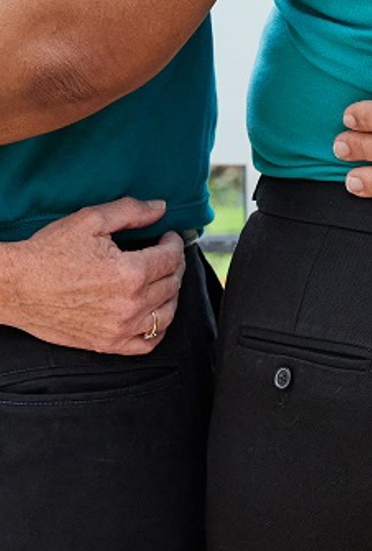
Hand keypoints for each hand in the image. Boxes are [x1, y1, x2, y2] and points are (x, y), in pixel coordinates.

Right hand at [1, 198, 184, 353]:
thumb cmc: (49, 253)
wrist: (15, 287)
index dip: (174, 242)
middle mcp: (130, 305)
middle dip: (174, 264)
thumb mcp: (90, 220)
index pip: (171, 258)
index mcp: (130, 273)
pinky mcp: (107, 344)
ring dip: (171, 294)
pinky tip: (153, 313)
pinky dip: (157, 329)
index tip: (168, 235)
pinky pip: (147, 344)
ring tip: (162, 279)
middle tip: (165, 253)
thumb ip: (131, 211)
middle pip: (172, 284)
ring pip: (166, 315)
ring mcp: (119, 329)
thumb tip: (160, 208)